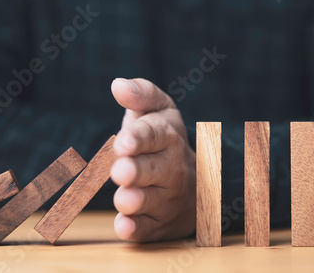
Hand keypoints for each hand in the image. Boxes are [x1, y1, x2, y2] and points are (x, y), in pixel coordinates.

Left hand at [110, 78, 195, 241]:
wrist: (196, 183)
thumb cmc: (164, 142)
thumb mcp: (159, 112)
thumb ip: (141, 95)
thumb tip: (118, 84)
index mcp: (169, 137)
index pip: (155, 135)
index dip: (139, 139)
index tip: (123, 142)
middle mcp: (173, 169)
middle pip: (154, 170)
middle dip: (137, 171)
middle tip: (120, 171)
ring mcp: (168, 198)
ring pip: (152, 201)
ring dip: (136, 201)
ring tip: (123, 199)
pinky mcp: (160, 224)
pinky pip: (148, 228)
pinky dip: (136, 229)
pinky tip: (124, 227)